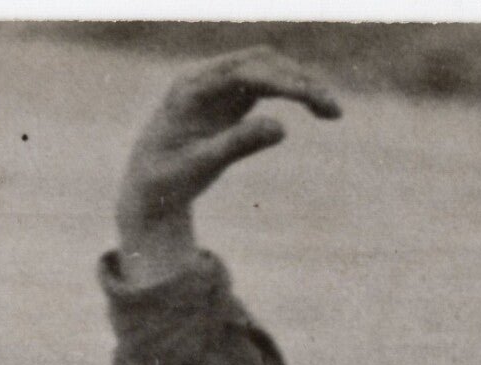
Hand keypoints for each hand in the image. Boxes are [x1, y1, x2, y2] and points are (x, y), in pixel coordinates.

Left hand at [114, 48, 340, 288]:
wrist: (146, 186)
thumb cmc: (167, 180)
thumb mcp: (200, 168)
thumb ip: (237, 145)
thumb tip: (282, 127)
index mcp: (191, 89)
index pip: (246, 72)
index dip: (284, 83)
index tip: (314, 100)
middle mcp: (205, 78)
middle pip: (262, 62)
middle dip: (300, 81)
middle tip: (333, 111)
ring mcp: (217, 84)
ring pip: (267, 68)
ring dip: (300, 84)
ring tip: (331, 112)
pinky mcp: (227, 97)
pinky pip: (265, 83)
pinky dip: (291, 92)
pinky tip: (314, 108)